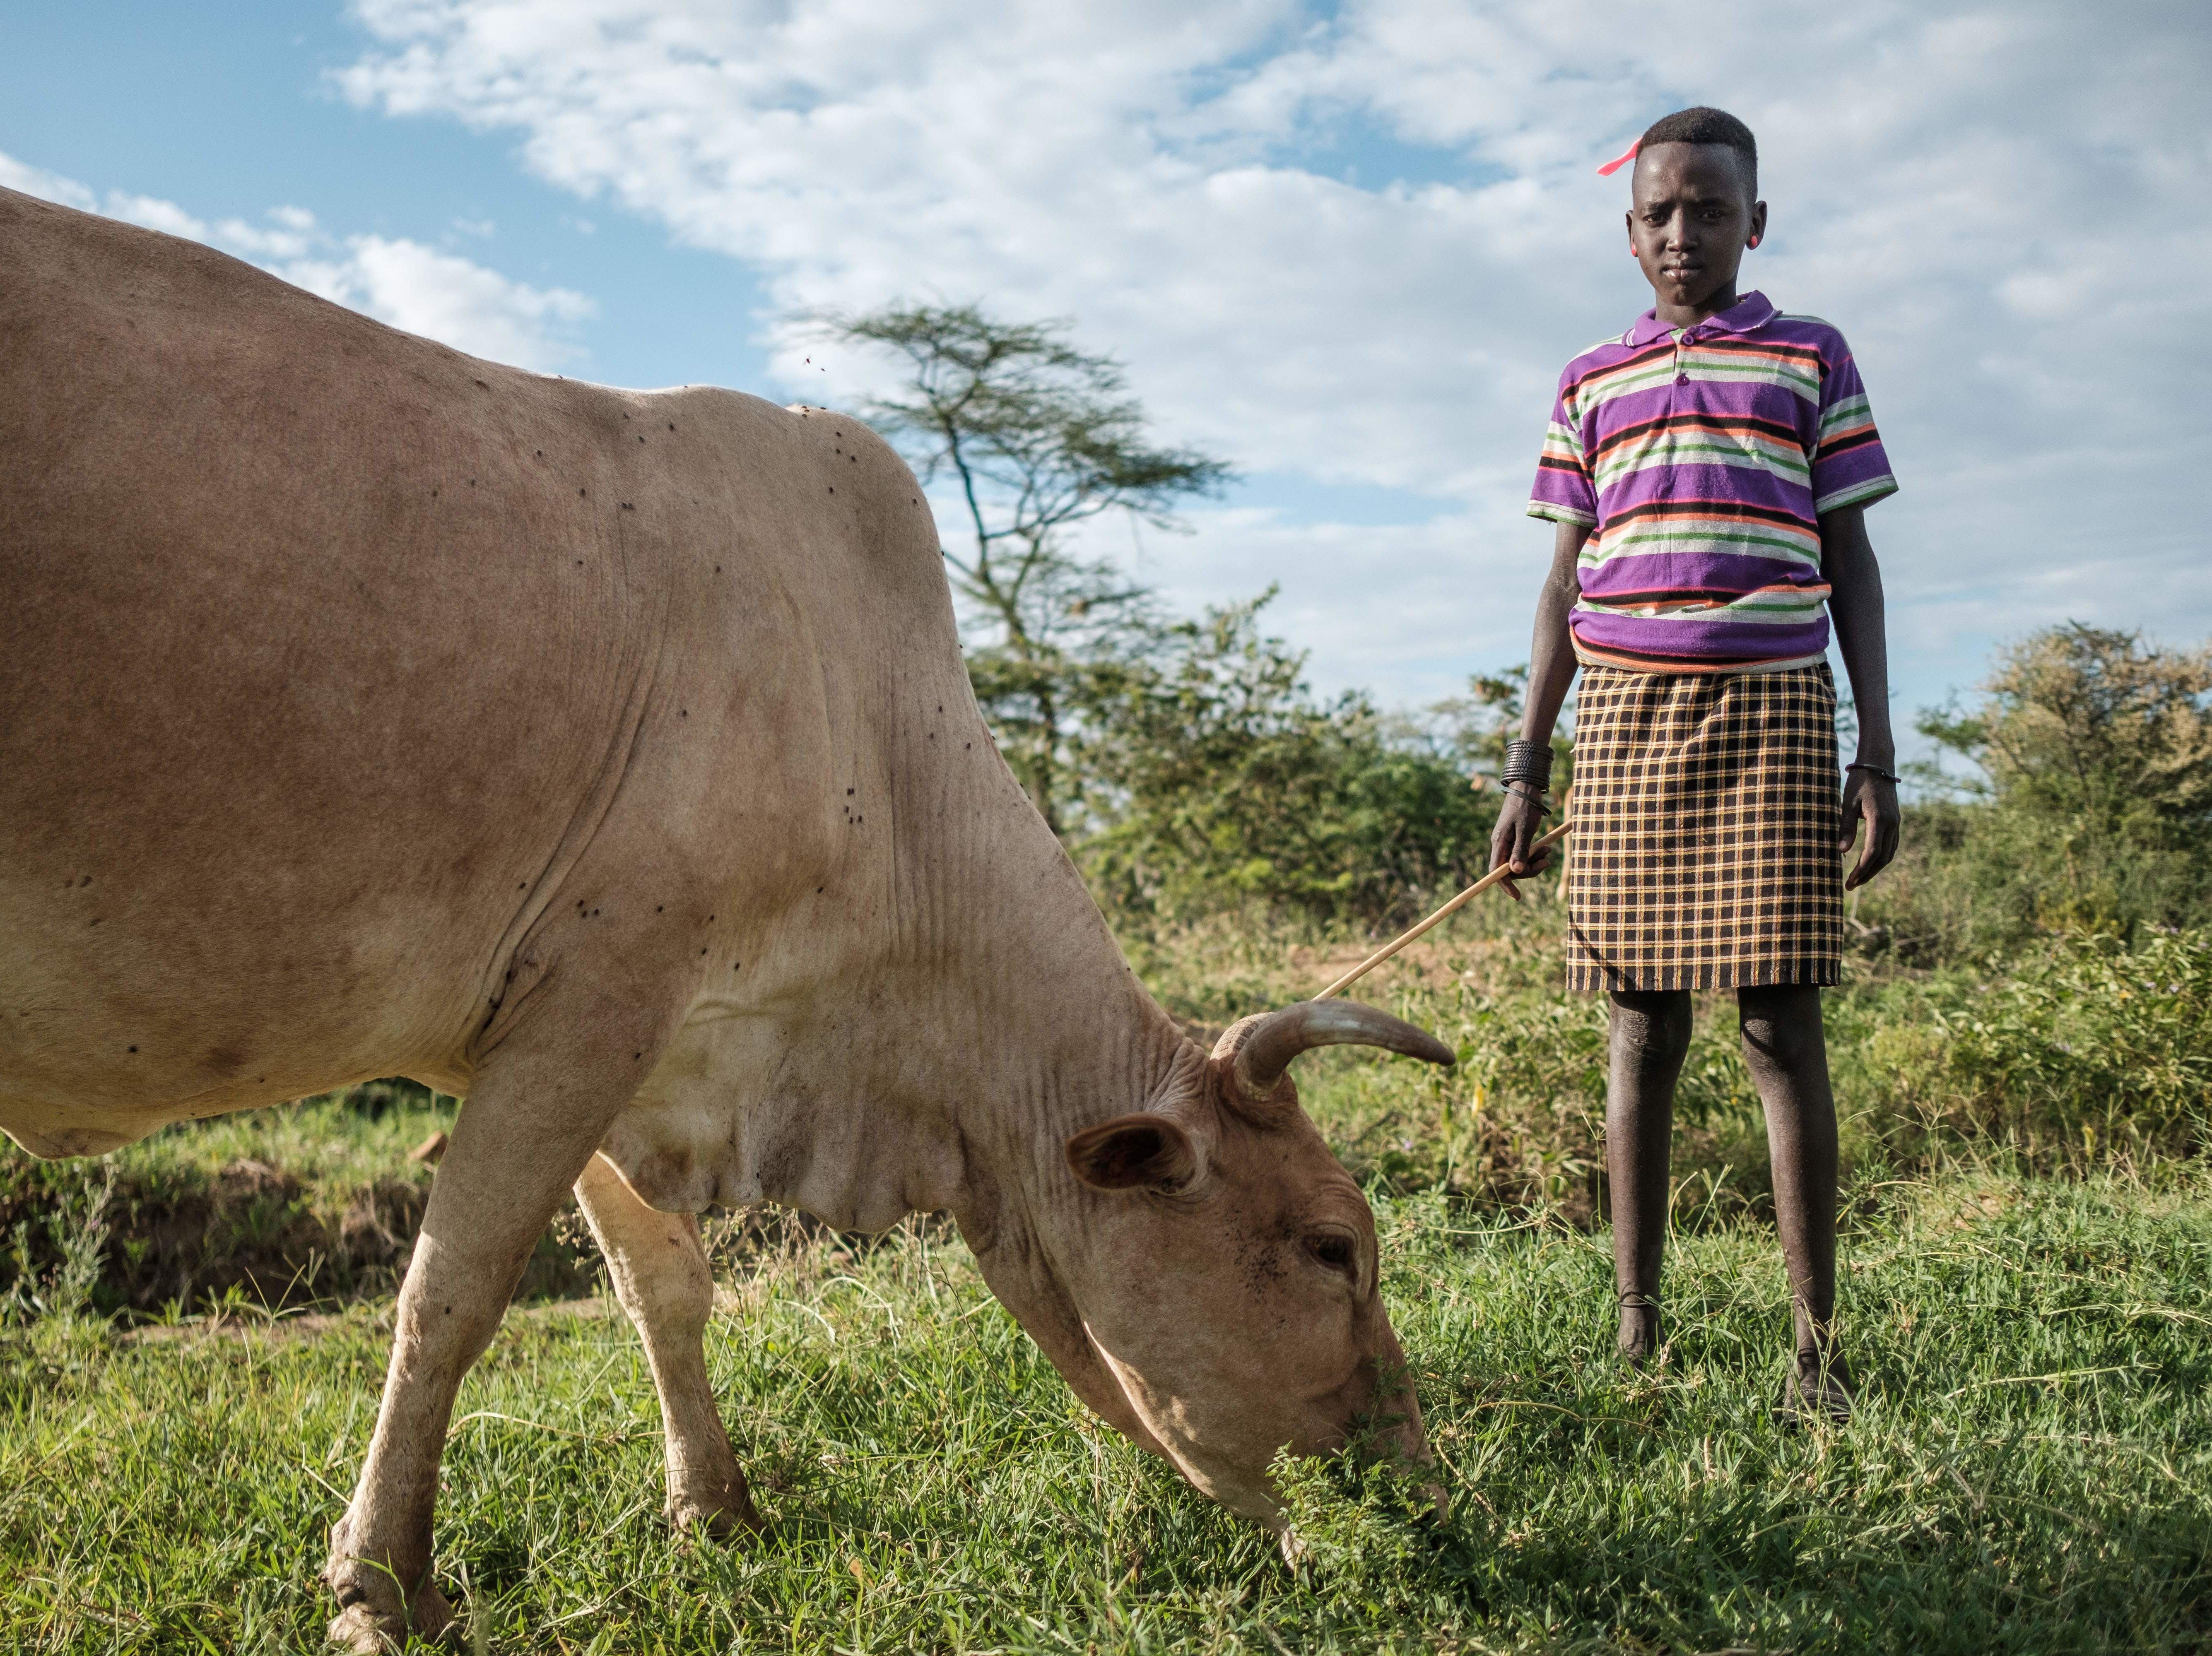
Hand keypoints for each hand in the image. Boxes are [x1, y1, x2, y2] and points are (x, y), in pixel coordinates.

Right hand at [1487, 785, 1553, 901]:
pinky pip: (1523, 854)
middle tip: (1546, 862)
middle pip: (1511, 869)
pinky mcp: (1516, 839)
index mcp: (1499, 843)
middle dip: (1529, 870)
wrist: (1526, 789)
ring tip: (1549, 850)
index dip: (1506, 885)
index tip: (1517, 896)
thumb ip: (1521, 850)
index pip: (1497, 871)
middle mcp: (1501, 845)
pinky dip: (1535, 854)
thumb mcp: (1525, 829)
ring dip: (1535, 861)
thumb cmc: (1525, 808)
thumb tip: (1515, 872)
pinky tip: (1545, 848)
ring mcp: (1508, 842)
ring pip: (1519, 862)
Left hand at [1838, 768, 1899, 890]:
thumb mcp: (1847, 802)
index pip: (1872, 852)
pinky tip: (1870, 864)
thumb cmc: (1859, 782)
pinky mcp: (1895, 821)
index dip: (1861, 870)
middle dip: (1867, 874)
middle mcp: (1892, 823)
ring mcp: (1896, 822)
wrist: (1878, 765)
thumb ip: (1845, 827)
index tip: (1849, 882)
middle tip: (1851, 886)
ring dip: (1875, 868)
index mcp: (1880, 819)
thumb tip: (1841, 852)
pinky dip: (1881, 858)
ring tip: (1859, 879)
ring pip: (1889, 853)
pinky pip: (1891, 845)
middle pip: (1882, 858)